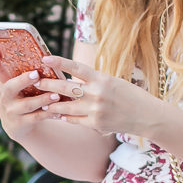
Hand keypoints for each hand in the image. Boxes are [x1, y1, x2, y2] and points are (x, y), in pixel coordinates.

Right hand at [0, 49, 59, 141]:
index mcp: (6, 83)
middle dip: (24, 80)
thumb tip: (46, 59)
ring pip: (28, 104)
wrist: (16, 125)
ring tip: (56, 95)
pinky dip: (48, 114)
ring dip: (43, 99)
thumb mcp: (18, 87)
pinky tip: (59, 111)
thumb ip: (24, 75)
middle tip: (36, 74)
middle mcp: (6, 97)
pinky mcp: (20, 124)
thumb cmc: (21, 98)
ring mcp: (12, 111)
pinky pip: (36, 118)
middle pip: (11, 87)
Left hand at [35, 55, 164, 136]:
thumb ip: (94, 81)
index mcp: (102, 78)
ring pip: (65, 106)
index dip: (59, 62)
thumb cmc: (131, 96)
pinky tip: (58, 115)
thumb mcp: (114, 82)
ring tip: (42, 102)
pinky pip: (74, 120)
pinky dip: (65, 117)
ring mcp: (96, 109)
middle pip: (66, 87)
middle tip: (36, 82)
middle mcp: (97, 93)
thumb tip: (73, 81)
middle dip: (48, 85)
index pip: (76, 67)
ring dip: (52, 104)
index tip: (44, 58)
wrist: (147, 116)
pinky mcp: (96, 123)